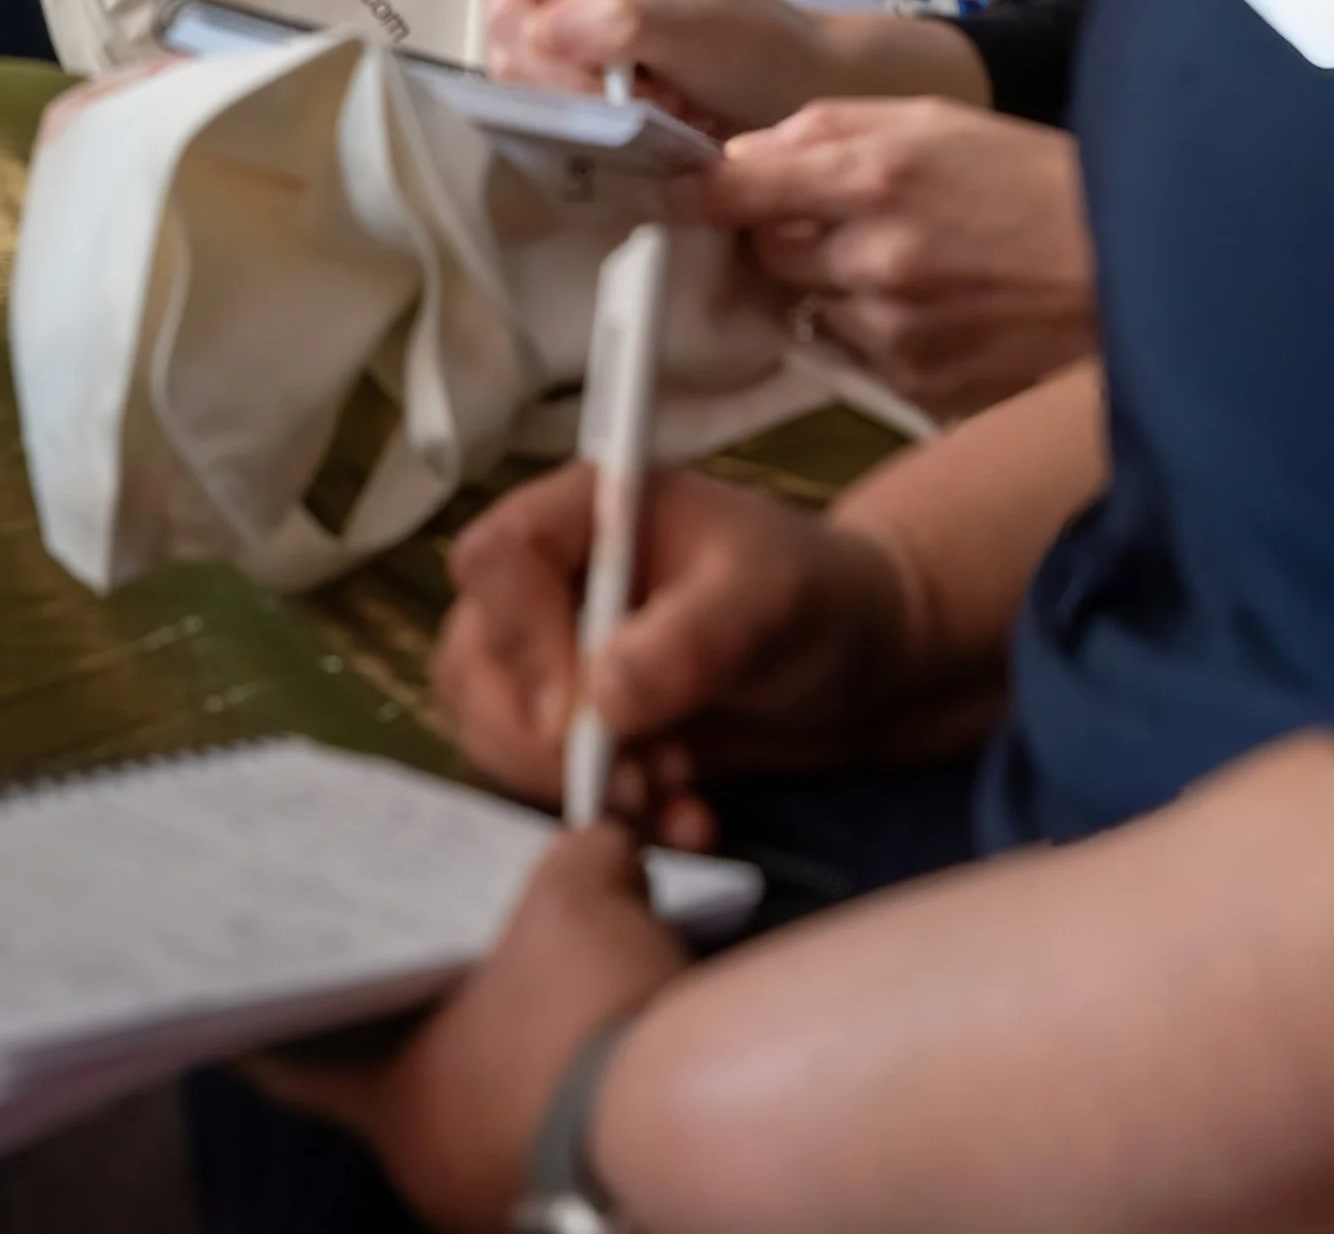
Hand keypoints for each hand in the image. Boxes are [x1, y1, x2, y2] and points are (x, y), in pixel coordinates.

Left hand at [249, 828, 682, 1233]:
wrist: (689, 1129)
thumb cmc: (585, 1013)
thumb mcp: (580, 894)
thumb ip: (577, 858)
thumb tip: (600, 841)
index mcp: (394, 1105)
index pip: (294, 1070)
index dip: (268, 1034)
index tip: (243, 1002)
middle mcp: (429, 1174)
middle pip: (400, 1090)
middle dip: (416, 1033)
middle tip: (422, 971)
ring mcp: (499, 1211)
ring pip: (477, 1126)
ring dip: (497, 1076)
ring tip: (531, 1007)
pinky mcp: (574, 1223)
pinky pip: (545, 1154)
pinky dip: (558, 1109)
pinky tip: (595, 1060)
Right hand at [437, 460, 914, 823]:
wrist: (860, 664)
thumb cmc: (816, 596)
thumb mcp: (768, 602)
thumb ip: (691, 639)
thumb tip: (601, 697)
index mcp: (585, 512)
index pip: (496, 558)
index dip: (522, 637)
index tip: (585, 713)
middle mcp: (552, 580)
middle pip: (473, 657)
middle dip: (542, 740)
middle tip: (636, 780)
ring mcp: (557, 655)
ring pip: (494, 727)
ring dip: (576, 786)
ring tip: (672, 797)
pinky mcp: (578, 726)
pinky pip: (544, 781)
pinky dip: (608, 816)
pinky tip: (685, 821)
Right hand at [482, 0, 839, 132]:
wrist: (784, 96)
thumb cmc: (748, 40)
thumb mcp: (693, 21)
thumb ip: (621, 18)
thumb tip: (541, 31)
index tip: (611, 29)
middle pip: (505, 12)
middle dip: (570, 64)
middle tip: (643, 81)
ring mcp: (551, 19)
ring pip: (513, 64)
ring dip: (581, 99)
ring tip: (651, 100)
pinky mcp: (556, 74)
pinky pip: (532, 102)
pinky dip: (581, 121)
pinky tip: (633, 120)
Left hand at [707, 101, 1094, 416]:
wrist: (1133, 267)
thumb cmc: (1031, 177)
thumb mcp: (932, 120)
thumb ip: (829, 130)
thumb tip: (745, 155)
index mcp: (870, 177)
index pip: (736, 190)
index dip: (699, 192)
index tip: (679, 192)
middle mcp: (870, 258)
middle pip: (763, 254)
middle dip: (780, 236)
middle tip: (832, 220)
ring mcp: (892, 330)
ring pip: (806, 309)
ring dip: (828, 288)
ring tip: (903, 264)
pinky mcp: (917, 384)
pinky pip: (856, 354)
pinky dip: (873, 332)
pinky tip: (932, 307)